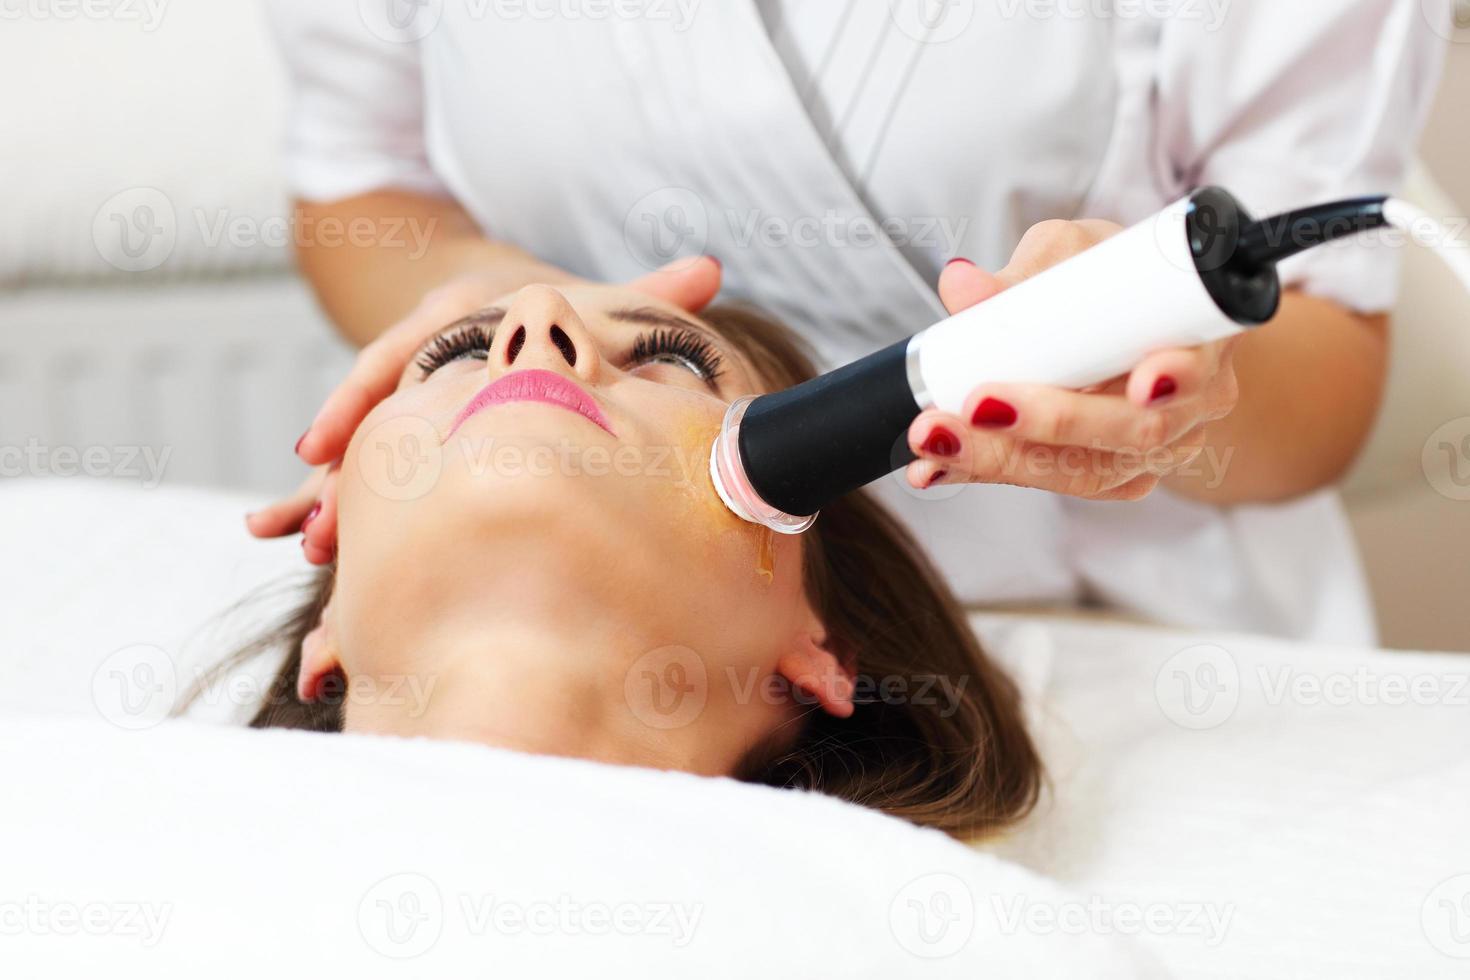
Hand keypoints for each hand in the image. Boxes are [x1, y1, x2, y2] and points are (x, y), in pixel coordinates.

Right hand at [245, 256, 723, 561]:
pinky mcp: (404, 451)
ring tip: (303, 550)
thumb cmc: (560, 309)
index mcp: (447, 328)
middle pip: (367, 428)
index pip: (390, 363)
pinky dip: (326, 516)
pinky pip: (362, 487)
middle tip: (320, 535)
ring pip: (358, 468)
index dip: (358, 403)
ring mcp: (404, 415)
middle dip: (339, 482)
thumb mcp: (593, 302)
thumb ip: (646, 294)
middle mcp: (416, 370)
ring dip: (327, 509)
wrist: (518, 304)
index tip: (323, 446)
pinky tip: (290, 558)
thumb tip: (712, 266)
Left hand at [905, 220, 1239, 500]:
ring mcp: (1154, 452)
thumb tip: (961, 285)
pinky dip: (987, 473)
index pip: (1201, 366)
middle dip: (1051, 424)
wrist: (1130, 326)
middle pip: (1132, 433)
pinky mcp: (1110, 478)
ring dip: (1002, 458)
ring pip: (1086, 471)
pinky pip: (1049, 482)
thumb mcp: (1073, 256)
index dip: (1176, 378)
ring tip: (934, 439)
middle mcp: (1189, 405)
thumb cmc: (1111, 281)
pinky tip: (933, 467)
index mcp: (1200, 336)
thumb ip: (1025, 273)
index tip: (1142, 383)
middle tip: (977, 405)